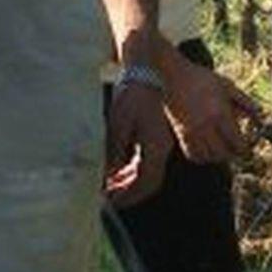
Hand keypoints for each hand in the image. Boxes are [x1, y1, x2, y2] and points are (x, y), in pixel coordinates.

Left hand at [103, 83, 172, 207]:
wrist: (149, 70)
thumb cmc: (132, 94)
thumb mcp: (117, 124)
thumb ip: (115, 154)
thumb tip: (110, 177)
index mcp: (154, 145)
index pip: (146, 181)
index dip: (130, 195)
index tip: (112, 202)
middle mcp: (162, 146)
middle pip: (150, 180)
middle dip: (129, 192)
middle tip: (109, 197)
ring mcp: (162, 141)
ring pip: (149, 171)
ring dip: (131, 181)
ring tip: (111, 185)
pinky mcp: (158, 135)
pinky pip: (148, 159)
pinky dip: (134, 168)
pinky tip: (119, 170)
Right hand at [165, 60, 260, 163]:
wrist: (175, 76)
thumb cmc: (203, 79)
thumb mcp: (227, 86)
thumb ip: (245, 101)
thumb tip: (260, 114)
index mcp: (220, 114)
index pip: (236, 142)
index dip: (245, 150)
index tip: (248, 150)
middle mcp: (206, 126)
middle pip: (223, 153)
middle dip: (233, 156)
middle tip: (237, 152)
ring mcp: (192, 131)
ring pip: (208, 156)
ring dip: (218, 158)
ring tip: (223, 151)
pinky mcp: (181, 133)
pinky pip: (193, 154)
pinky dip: (202, 157)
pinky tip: (207, 151)